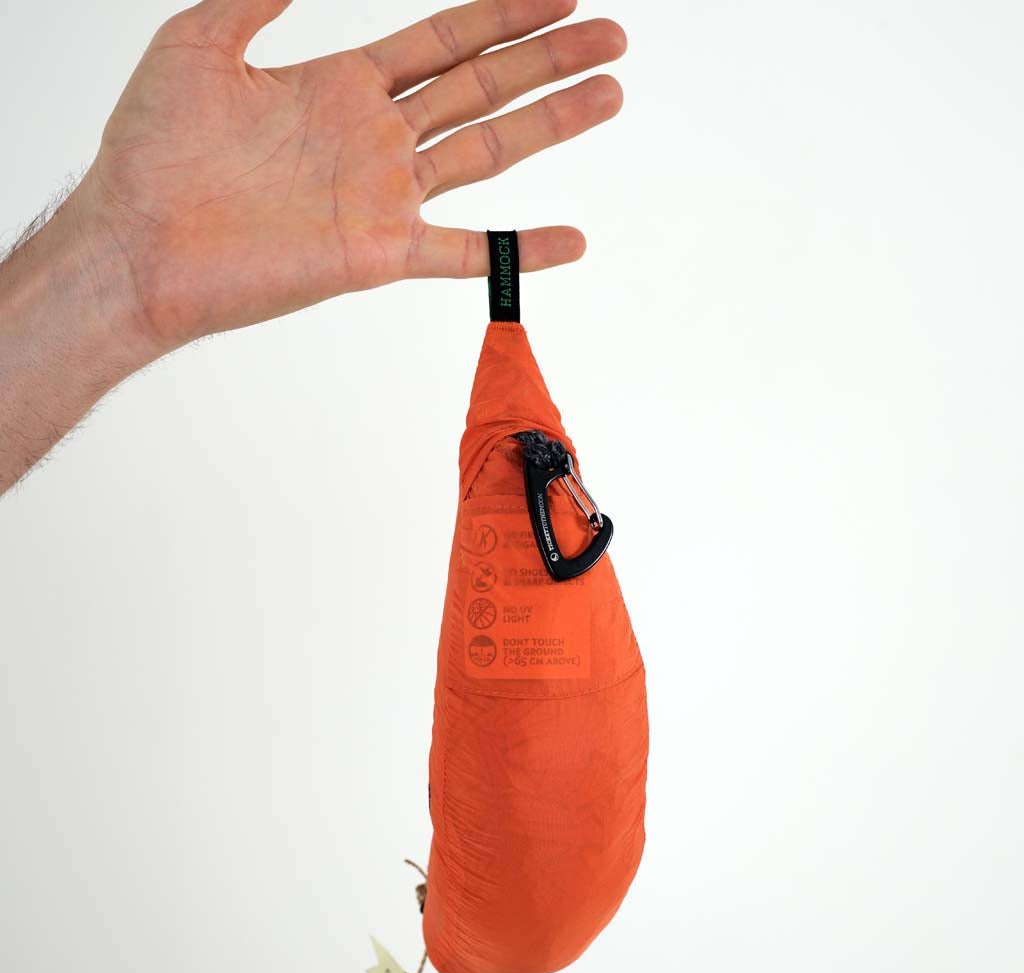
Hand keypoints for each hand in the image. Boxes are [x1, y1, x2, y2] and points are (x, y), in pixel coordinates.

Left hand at [85, 0, 626, 351]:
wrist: (139, 244)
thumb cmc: (154, 151)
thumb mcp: (199, 40)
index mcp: (343, 85)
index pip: (443, 40)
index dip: (502, 13)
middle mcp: (375, 138)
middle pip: (482, 86)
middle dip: (548, 58)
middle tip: (612, 34)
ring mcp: (382, 195)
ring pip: (487, 150)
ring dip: (552, 122)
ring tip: (609, 93)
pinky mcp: (377, 251)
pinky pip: (462, 253)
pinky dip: (518, 251)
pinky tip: (572, 242)